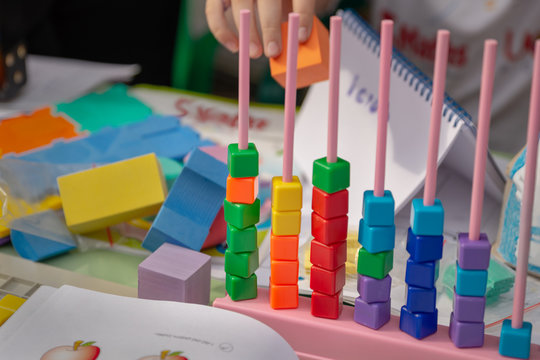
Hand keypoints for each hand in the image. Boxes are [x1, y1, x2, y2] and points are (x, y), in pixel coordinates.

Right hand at [206, 0, 321, 58]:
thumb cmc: (284, 0)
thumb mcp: (294, 3)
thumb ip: (299, 14)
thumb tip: (301, 43)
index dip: (302, 14)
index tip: (301, 37)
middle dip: (270, 26)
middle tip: (273, 51)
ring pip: (240, 3)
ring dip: (247, 31)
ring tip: (255, 54)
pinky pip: (213, 10)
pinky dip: (221, 30)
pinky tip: (235, 47)